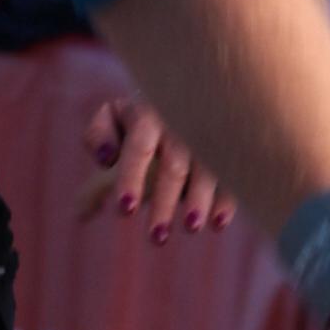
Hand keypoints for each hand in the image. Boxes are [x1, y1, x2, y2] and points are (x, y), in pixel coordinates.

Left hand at [81, 91, 234, 237]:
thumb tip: (106, 159)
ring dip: (200, 200)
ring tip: (191, 228)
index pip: (138, 148)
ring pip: (207, 170)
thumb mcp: (113, 115)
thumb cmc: (140, 116)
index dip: (132, 178)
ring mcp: (207, 135)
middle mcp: (180, 124)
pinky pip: (231, 173)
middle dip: (165, 202)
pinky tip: (219, 222)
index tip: (124, 209)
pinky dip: (226, 199)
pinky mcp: (227, 148)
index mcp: (147, 115)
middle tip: (156, 237)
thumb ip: (97, 136)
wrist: (189, 92)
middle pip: (174, 166)